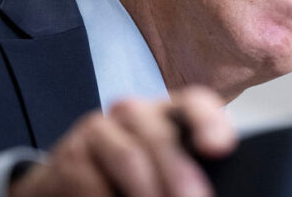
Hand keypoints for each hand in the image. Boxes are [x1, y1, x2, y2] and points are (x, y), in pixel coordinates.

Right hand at [9, 86, 235, 196]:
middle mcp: (133, 112)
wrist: (72, 182)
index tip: (220, 148)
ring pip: (129, 158)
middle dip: (179, 174)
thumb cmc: (131, 178)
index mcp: (167, 113)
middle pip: (160, 136)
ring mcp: (98, 129)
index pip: (194, 103)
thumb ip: (188, 172)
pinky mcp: (71, 154)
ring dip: (148, 193)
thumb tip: (205, 189)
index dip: (208, 121)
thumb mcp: (164, 170)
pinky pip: (93, 181)